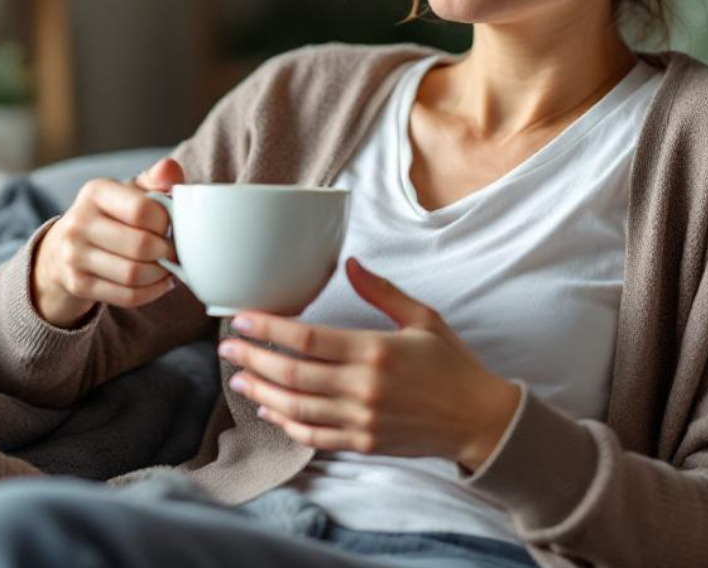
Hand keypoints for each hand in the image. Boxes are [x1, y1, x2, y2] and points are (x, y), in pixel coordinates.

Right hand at [30, 157, 183, 326]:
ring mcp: (74, 256)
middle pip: (140, 245)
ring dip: (160, 274)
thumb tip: (170, 169)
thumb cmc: (111, 217)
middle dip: (167, 252)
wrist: (63, 250)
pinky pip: (126, 296)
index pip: (142, 210)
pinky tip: (159, 283)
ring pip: (133, 274)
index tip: (172, 226)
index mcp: (95, 192)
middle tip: (176, 252)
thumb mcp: (130, 191)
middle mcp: (79, 222)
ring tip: (168, 267)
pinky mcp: (77, 285)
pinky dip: (151, 292)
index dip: (166, 222)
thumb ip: (156, 179)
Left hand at [218, 257, 520, 470]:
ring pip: (296, 407)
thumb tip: (350, 263)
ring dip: (262, 392)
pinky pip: (315, 435)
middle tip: (227, 349)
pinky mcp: (364, 443)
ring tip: (239, 379)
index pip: (307, 338)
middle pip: (292, 373)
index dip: (268, 329)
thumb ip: (382, 292)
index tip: (241, 320)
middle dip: (253, 360)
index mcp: (375, 350)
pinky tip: (270, 411)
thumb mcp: (424, 319)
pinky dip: (287, 424)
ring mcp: (361, 419)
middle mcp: (363, 387)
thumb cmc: (453, 365)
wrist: (480, 420)